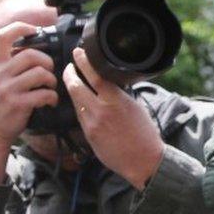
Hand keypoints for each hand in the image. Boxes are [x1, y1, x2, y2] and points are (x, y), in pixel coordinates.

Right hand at [0, 22, 58, 182]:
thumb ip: (7, 67)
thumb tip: (31, 52)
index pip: (3, 36)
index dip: (20, 27)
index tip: (34, 30)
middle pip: (31, 54)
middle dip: (46, 62)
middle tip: (49, 71)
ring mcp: (7, 89)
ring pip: (40, 73)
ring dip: (51, 80)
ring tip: (50, 87)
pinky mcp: (18, 104)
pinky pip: (44, 93)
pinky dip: (52, 97)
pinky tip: (49, 101)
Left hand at [63, 47, 163, 189]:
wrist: (143, 160)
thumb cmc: (144, 134)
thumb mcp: (134, 106)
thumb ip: (118, 94)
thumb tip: (107, 84)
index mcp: (116, 100)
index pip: (95, 76)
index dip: (83, 62)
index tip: (78, 53)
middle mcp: (101, 111)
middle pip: (76, 87)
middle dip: (69, 74)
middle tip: (69, 66)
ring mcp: (92, 124)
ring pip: (75, 102)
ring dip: (72, 90)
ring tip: (73, 82)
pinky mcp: (88, 135)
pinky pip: (79, 116)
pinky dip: (79, 106)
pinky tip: (81, 103)